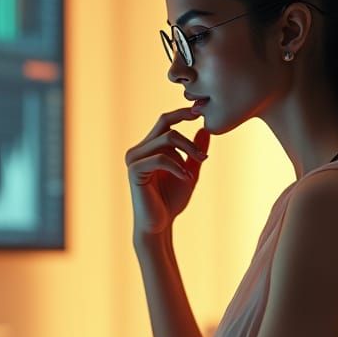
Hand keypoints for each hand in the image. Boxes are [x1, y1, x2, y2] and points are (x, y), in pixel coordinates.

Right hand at [126, 107, 209, 237]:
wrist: (159, 225)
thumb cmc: (171, 202)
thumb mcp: (189, 172)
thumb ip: (194, 153)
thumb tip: (204, 129)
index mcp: (148, 148)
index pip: (164, 122)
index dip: (181, 113)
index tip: (200, 111)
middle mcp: (138, 150)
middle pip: (166, 127)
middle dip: (188, 140)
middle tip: (203, 157)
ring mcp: (134, 159)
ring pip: (166, 140)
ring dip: (186, 152)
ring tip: (194, 170)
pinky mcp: (134, 170)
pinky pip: (161, 158)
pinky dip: (177, 166)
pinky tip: (185, 178)